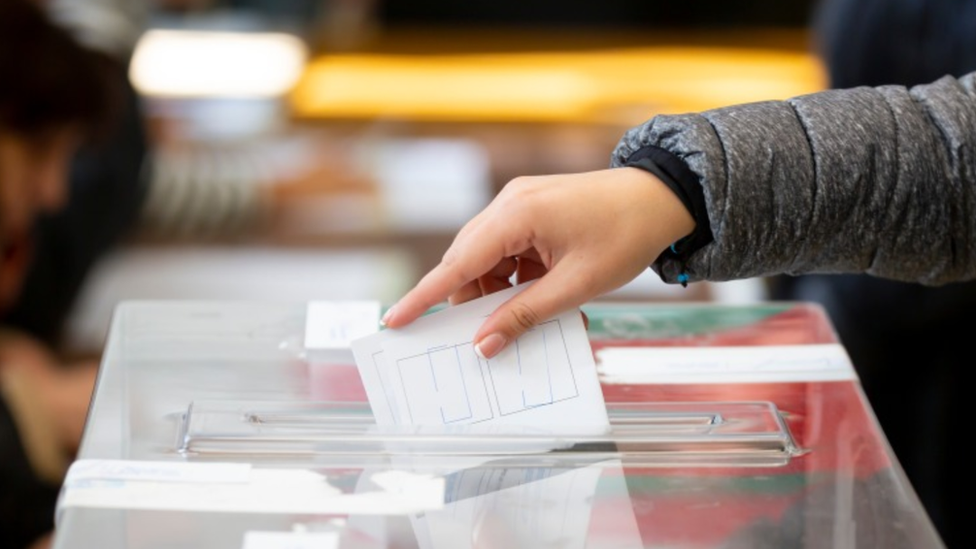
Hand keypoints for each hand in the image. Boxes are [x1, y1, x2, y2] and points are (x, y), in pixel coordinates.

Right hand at [381, 167, 694, 356]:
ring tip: (526, 318)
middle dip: (472, 301)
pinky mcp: (532, 210)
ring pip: (488, 259)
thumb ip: (524, 315)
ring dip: (499, 292)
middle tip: (481, 338)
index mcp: (516, 214)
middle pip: (469, 261)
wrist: (663, 198)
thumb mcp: (576, 284)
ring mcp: (520, 204)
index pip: (457, 263)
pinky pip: (508, 251)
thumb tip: (484, 344)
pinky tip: (538, 297)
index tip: (396, 320)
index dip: (425, 296)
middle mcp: (510, 203)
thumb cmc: (625, 234)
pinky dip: (516, 278)